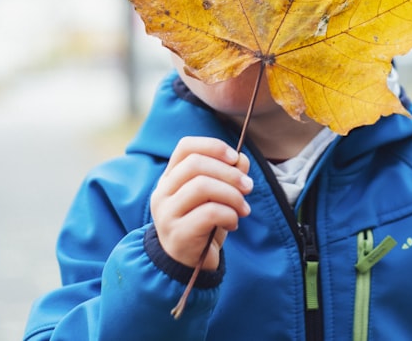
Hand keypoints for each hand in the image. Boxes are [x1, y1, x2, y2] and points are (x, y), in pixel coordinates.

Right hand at [151, 136, 252, 270]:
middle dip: (229, 172)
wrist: (188, 265)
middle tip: (248, 186)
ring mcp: (167, 214)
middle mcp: (163, 192)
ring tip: (243, 208)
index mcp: (170, 178)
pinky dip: (229, 214)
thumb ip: (228, 175)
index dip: (213, 146)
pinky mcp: (178, 234)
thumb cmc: (203, 225)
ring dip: (232, 195)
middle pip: (195, 164)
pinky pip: (208, 213)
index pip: (185, 147)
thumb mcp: (217, 197)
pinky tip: (234, 223)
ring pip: (201, 186)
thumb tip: (242, 160)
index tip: (235, 158)